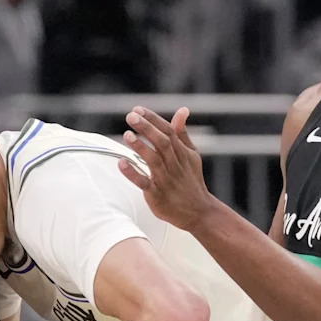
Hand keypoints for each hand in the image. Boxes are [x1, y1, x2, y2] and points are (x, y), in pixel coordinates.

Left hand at [119, 107, 214, 231]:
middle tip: (131, 116)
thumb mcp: (191, 155)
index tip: (138, 110)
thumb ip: (182, 133)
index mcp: (182, 153)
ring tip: (127, 135)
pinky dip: (133, 173)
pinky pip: (144, 183)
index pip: (168, 131)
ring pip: (153, 160)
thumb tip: (182, 110)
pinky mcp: (157, 195)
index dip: (153, 119)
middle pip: (161, 142)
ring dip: (140, 147)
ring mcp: (166, 180)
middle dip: (146, 128)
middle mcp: (174, 164)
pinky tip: (122, 163)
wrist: (199, 211)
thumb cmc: (192, 181)